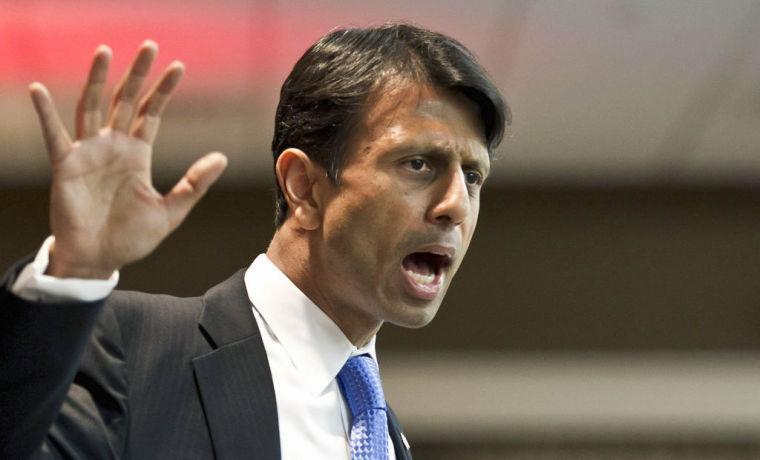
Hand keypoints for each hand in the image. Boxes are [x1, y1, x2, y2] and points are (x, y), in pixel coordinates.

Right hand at [29, 41, 227, 278]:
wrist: (99, 260)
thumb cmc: (132, 237)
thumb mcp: (170, 211)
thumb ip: (193, 184)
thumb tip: (222, 157)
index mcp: (138, 154)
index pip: (152, 113)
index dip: (163, 90)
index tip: (178, 66)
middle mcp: (113, 146)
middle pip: (126, 101)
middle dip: (137, 74)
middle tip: (149, 46)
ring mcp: (88, 153)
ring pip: (92, 107)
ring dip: (98, 80)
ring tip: (105, 51)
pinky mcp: (66, 166)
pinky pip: (54, 135)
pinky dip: (46, 113)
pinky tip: (39, 90)